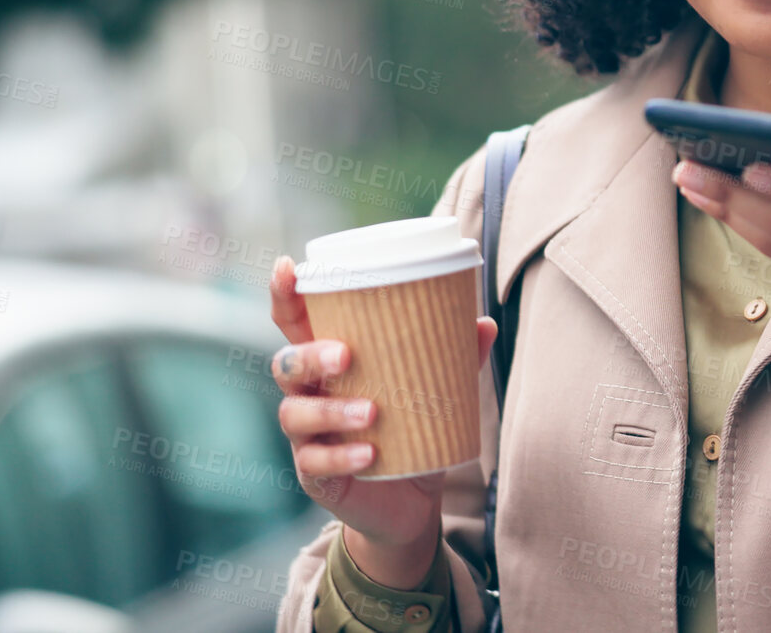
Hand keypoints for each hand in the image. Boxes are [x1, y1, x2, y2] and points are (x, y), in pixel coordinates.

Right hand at [268, 255, 496, 585]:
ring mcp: (307, 437)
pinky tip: (369, 454)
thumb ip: (456, 357)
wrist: (411, 502)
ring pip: (295, 414)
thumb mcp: (435, 391)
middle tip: (347, 355)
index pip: (295, 324)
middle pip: (286, 365)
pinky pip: (316, 463)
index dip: (285, 295)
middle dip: (309, 356)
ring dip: (331, 411)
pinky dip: (341, 456)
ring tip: (371, 412)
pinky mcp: (316, 476)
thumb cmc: (413, 430)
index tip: (287, 266)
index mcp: (330, 363)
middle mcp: (309, 395)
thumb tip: (484, 322)